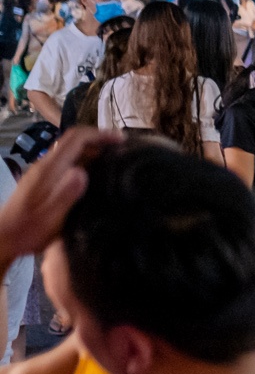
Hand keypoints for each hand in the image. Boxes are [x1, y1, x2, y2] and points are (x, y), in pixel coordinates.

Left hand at [0, 129, 110, 263]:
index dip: (100, 135)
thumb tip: (83, 172)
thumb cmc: (29, 230)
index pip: (76, 139)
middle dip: (99, 140)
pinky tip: (96, 175)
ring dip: (93, 150)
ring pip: (71, 151)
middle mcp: (46, 165)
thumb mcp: (50, 216)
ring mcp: (43, 172)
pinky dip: (85, 161)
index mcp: (49, 169)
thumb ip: (65, 194)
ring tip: (116, 161)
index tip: (122, 141)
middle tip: (124, 150)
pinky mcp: (44, 180)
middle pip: (74, 141)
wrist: (4, 238)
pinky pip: (68, 162)